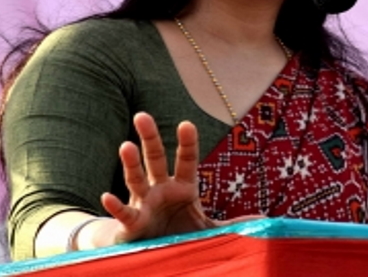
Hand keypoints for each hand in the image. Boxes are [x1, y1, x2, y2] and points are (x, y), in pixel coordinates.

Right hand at [95, 112, 258, 246]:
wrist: (152, 251)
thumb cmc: (179, 232)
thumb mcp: (207, 229)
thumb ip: (229, 225)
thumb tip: (259, 220)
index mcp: (183, 186)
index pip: (186, 160)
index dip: (187, 143)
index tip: (186, 124)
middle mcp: (161, 189)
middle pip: (155, 159)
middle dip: (149, 138)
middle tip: (142, 115)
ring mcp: (144, 203)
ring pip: (136, 179)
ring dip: (130, 163)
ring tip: (126, 145)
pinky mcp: (132, 223)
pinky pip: (124, 213)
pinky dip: (115, 206)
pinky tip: (107, 196)